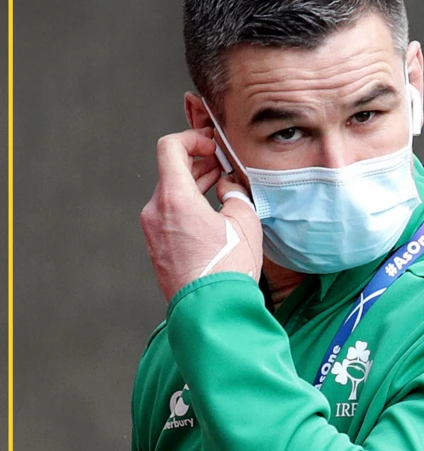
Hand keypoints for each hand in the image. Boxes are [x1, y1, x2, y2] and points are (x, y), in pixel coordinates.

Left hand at [140, 127, 262, 302]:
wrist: (211, 312)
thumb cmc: (229, 267)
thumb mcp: (244, 222)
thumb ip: (235, 193)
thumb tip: (227, 187)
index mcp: (174, 198)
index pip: (170, 147)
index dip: (193, 138)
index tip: (212, 146)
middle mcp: (155, 212)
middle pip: (171, 171)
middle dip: (197, 162)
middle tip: (222, 164)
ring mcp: (153, 231)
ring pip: (170, 193)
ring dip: (193, 184)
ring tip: (219, 185)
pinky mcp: (157, 248)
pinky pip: (168, 215)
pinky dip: (186, 204)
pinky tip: (209, 212)